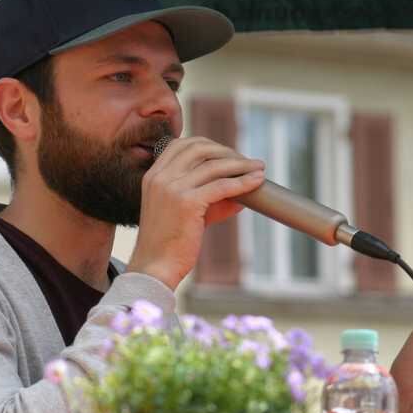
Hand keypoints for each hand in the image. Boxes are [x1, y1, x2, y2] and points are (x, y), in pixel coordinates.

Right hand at [127, 136, 263, 289]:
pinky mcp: (186, 202)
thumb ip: (208, 200)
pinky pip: (222, 186)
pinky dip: (243, 182)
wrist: (155, 268)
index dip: (208, 145)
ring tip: (259, 168)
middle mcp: (160, 177)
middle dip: (227, 152)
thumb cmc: (169, 244)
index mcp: (153, 175)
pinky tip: (256, 182)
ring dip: (241, 165)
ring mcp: (172, 188)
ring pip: (214, 166)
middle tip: (247, 162)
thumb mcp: (185, 213)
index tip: (228, 154)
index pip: (182, 145)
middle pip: (200, 149)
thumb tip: (239, 196)